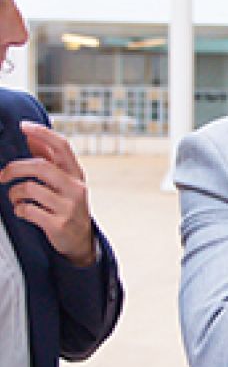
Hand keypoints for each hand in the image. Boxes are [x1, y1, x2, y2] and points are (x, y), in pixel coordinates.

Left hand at [0, 121, 94, 266]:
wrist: (80, 241)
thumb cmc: (68, 206)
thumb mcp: (65, 182)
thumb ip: (49, 161)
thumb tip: (32, 138)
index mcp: (76, 174)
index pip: (61, 146)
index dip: (42, 133)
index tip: (23, 126)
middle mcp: (75, 187)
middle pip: (40, 166)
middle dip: (15, 168)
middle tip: (3, 175)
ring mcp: (68, 206)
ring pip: (29, 189)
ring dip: (14, 194)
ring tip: (15, 198)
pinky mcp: (58, 223)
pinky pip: (28, 210)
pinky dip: (19, 209)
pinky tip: (23, 211)